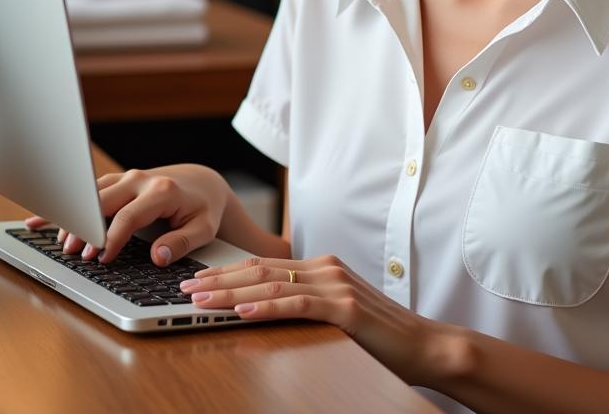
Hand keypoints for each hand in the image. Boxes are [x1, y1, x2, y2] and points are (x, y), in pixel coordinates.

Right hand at [24, 164, 232, 265]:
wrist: (201, 183)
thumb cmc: (202, 208)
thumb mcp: (204, 228)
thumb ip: (183, 242)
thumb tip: (158, 257)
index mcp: (161, 191)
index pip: (128, 217)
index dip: (111, 239)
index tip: (100, 260)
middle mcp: (140, 180)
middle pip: (102, 202)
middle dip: (86, 228)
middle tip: (73, 254)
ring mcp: (126, 179)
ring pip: (91, 195)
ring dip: (75, 217)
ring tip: (61, 243)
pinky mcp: (117, 182)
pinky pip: (88, 192)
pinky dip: (67, 205)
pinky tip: (41, 218)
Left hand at [177, 254, 436, 383]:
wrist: (423, 344)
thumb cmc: (379, 334)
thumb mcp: (337, 311)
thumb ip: (308, 301)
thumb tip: (264, 308)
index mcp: (322, 266)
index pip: (264, 264)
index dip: (227, 271)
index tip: (197, 278)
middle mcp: (326, 268)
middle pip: (260, 270)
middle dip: (219, 279)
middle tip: (184, 287)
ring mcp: (335, 285)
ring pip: (272, 285)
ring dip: (231, 293)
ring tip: (201, 299)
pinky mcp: (344, 308)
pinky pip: (297, 305)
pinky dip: (266, 307)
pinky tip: (242, 310)